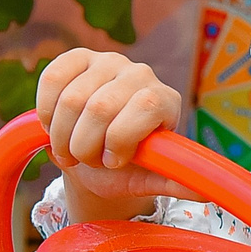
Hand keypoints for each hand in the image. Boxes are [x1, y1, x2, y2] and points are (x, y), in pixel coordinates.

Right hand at [35, 48, 196, 219]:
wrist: (93, 155)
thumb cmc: (125, 167)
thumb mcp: (149, 178)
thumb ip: (174, 181)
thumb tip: (203, 193)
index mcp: (166, 100)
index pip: (146, 106)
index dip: (121, 139)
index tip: (113, 162)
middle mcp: (142, 74)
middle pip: (101, 107)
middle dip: (85, 146)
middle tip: (86, 160)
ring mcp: (109, 62)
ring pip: (71, 99)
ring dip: (62, 136)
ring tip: (70, 150)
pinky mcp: (77, 58)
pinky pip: (52, 79)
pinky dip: (46, 112)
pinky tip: (54, 126)